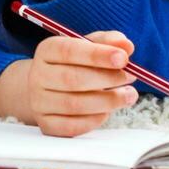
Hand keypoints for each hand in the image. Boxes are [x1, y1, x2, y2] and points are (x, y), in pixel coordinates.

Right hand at [0, 31, 137, 136]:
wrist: (47, 87)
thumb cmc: (73, 64)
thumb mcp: (88, 46)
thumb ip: (107, 42)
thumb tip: (126, 46)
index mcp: (46, 50)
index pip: (68, 50)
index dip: (97, 55)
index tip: (123, 58)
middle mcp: (38, 76)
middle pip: (71, 79)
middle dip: (107, 79)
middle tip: (130, 77)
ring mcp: (39, 102)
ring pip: (74, 104)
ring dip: (108, 101)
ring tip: (128, 95)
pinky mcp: (46, 124)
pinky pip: (73, 126)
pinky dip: (95, 120)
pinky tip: (108, 111)